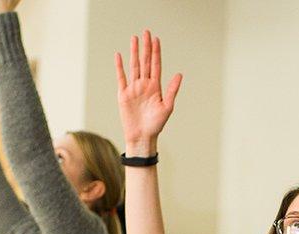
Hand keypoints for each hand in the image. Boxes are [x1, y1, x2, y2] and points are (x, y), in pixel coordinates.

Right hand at [114, 30, 182, 153]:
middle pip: (145, 61)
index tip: (156, 39)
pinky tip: (119, 55)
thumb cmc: (156, 124)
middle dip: (146, 47)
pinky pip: (121, 77)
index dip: (156, 52)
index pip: (156, 65)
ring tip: (135, 39)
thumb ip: (172, 90)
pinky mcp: (123, 94)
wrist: (142, 137)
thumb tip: (179, 74)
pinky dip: (119, 66)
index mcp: (156, 87)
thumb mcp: (167, 107)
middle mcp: (144, 84)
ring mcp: (133, 88)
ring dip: (134, 52)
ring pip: (134, 66)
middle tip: (146, 32)